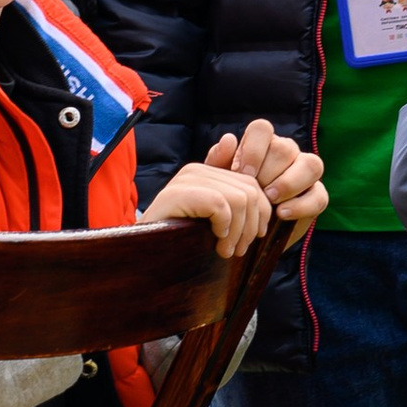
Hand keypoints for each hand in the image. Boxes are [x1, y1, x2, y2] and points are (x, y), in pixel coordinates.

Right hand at [144, 160, 278, 256]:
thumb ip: (233, 198)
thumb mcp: (213, 222)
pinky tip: (216, 241)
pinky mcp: (176, 194)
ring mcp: (184, 181)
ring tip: (227, 250)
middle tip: (238, 249)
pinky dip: (224, 227)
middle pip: (249, 191)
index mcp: (206, 173)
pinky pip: (220, 204)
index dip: (261, 212)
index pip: (251, 183)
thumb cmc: (181, 243)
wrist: (145, 261)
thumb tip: (234, 145)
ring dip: (239, 232)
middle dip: (251, 225)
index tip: (255, 236)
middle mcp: (195, 171)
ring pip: (239, 199)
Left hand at [202, 124, 327, 234]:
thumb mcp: (219, 182)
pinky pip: (319, 195)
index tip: (242, 173)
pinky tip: (282, 214)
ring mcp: (305, 173)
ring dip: (289, 183)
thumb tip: (229, 139)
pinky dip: (301, 205)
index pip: (262, 129)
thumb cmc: (230, 200)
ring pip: (311, 164)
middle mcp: (286, 152)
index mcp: (261, 144)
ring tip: (271, 200)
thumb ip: (218, 161)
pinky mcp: (316, 195)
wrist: (243, 232)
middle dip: (268, 172)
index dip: (253, 149)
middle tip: (256, 191)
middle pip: (285, 148)